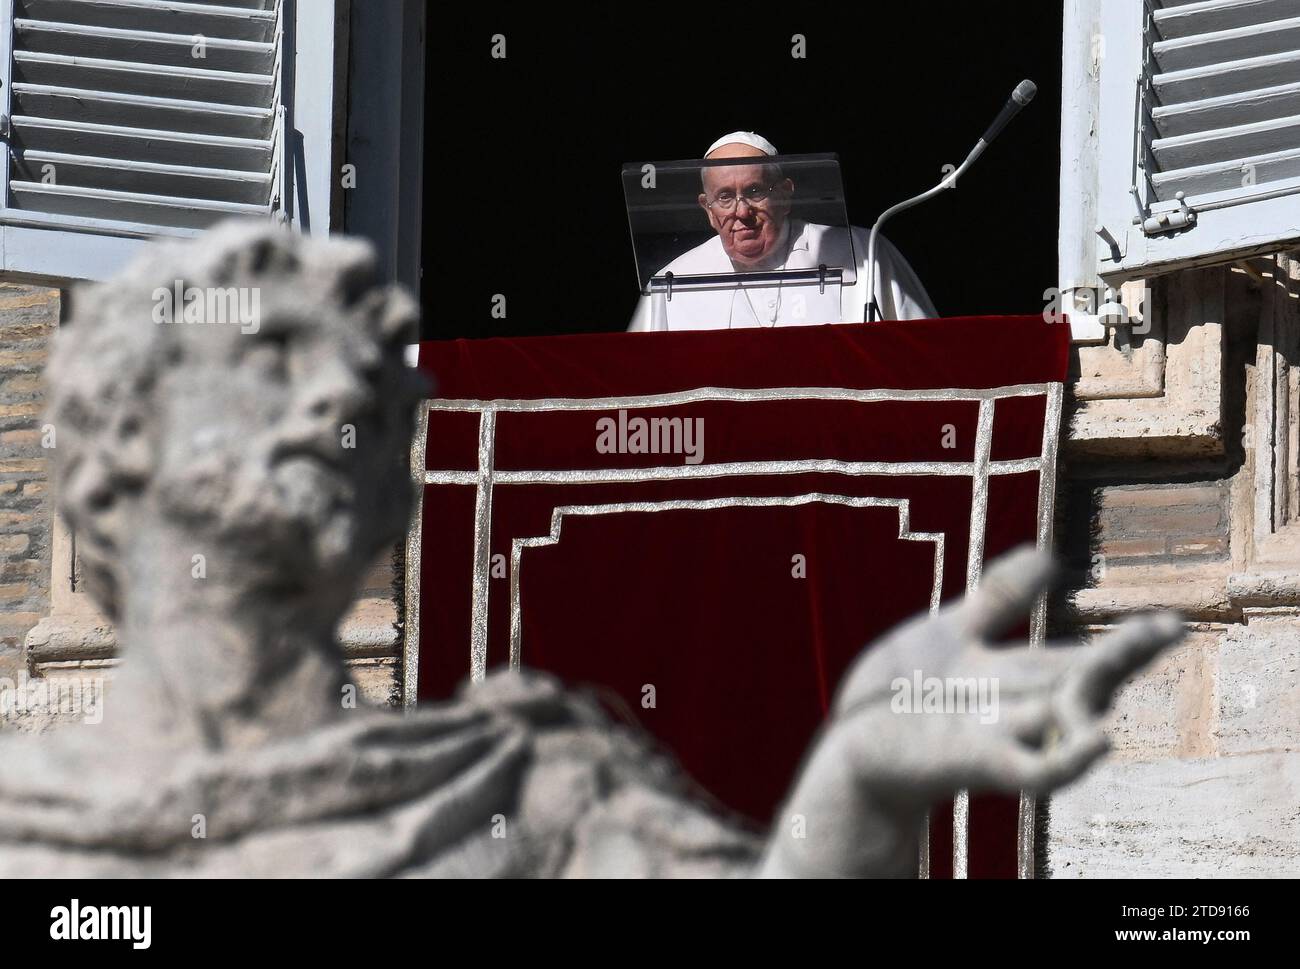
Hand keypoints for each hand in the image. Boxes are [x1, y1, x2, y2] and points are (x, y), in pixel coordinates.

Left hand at [759, 546, 1184, 876]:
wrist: (851, 743)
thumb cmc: (902, 694)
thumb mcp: (949, 634)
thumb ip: (999, 601)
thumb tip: (1049, 555)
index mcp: (1018, 674)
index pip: (1084, 656)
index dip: (1130, 641)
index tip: (1172, 622)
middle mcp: (1021, 707)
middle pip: (1084, 681)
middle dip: (1125, 655)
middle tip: (1169, 627)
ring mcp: (1002, 736)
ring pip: (1064, 722)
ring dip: (1095, 700)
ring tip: (1119, 667)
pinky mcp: (978, 763)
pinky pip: (1037, 770)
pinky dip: (1070, 760)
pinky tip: (1101, 742)